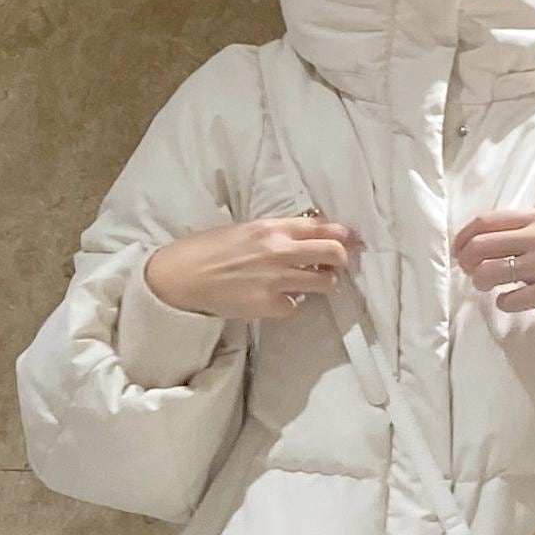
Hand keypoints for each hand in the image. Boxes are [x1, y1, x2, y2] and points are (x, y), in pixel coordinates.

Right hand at [144, 216, 362, 320]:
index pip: (320, 227)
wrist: (183, 276)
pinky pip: (297, 306)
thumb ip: (276, 232)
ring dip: (322, 283)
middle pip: (332, 253)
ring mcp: (277, 279)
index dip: (342, 233)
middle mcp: (280, 250)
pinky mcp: (270, 305)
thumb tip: (305, 235)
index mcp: (272, 227)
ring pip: (323, 282)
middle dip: (340, 259)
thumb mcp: (244, 229)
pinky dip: (293, 304)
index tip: (352, 239)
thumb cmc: (208, 249)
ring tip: (310, 283)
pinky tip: (280, 299)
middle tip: (336, 265)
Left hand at [451, 208, 534, 314]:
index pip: (486, 222)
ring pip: (490, 273)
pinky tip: (510, 301)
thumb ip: (526, 229)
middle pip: (481, 247)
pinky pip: (511, 300)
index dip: (464, 237)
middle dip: (468, 262)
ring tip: (489, 287)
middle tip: (471, 272)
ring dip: (482, 283)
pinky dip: (504, 303)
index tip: (458, 250)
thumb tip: (487, 244)